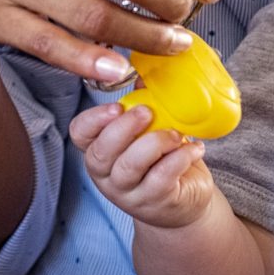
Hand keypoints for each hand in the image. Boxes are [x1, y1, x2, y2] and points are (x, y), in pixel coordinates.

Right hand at [71, 102, 216, 229]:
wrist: (184, 202)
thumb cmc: (162, 162)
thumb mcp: (148, 132)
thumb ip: (143, 103)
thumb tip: (146, 72)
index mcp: (100, 151)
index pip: (79, 134)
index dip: (93, 119)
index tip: (116, 106)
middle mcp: (107, 175)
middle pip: (101, 152)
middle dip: (124, 127)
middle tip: (148, 111)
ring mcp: (129, 193)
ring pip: (130, 166)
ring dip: (155, 142)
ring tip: (175, 133)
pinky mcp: (155, 202)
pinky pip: (162, 178)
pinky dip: (180, 158)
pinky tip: (194, 148)